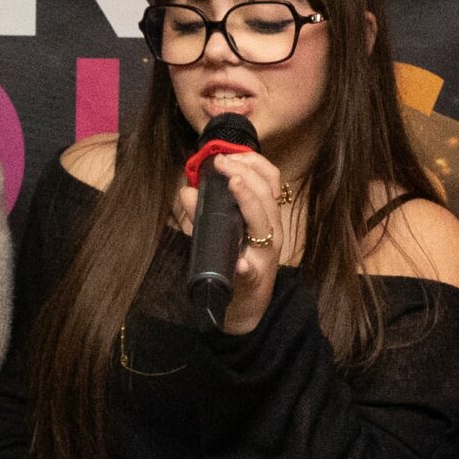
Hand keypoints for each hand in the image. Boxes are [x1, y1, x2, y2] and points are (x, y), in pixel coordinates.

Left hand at [169, 144, 283, 335]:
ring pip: (264, 221)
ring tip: (233, 183)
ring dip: (249, 200)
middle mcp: (271, 230)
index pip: (270, 179)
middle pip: (267, 193)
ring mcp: (265, 254)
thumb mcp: (219, 233)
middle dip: (245, 172)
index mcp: (265, 215)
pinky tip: (238, 260)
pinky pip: (251, 270)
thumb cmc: (234, 262)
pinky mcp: (255, 279)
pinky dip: (245, 264)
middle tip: (220, 162)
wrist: (243, 305)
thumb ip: (203, 213)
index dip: (253, 162)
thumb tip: (187, 191)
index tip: (229, 154)